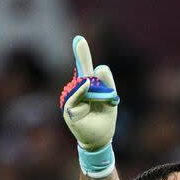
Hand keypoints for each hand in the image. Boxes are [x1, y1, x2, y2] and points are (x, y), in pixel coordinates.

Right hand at [60, 35, 119, 150]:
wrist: (100, 139)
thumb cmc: (104, 119)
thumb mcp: (110, 100)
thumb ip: (107, 84)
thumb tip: (100, 67)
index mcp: (89, 88)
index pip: (85, 69)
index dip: (82, 54)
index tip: (79, 39)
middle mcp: (79, 92)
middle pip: (83, 72)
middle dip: (82, 56)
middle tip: (79, 40)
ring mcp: (72, 100)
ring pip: (82, 85)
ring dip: (93, 90)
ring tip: (100, 101)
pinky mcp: (68, 110)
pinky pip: (74, 98)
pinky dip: (82, 94)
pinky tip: (87, 95)